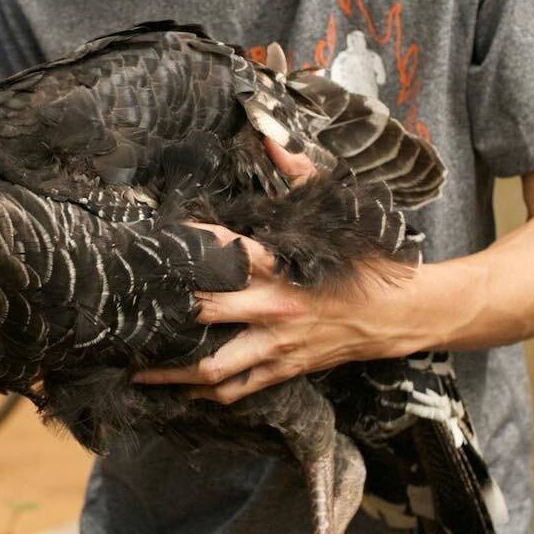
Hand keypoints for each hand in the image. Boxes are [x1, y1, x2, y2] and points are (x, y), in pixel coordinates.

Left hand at [136, 138, 402, 402]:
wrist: (404, 314)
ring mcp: (278, 344)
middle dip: (166, 312)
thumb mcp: (333, 218)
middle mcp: (273, 308)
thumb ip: (298, 174)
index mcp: (282, 266)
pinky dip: (208, 392)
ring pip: (214, 366)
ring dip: (173, 371)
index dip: (190, 243)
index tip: (160, 237)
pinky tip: (182, 391)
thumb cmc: (365, 265)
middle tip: (129, 312)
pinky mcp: (286, 368)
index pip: (225, 249)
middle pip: (206, 311)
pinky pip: (240, 388)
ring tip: (137, 371)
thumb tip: (271, 140)